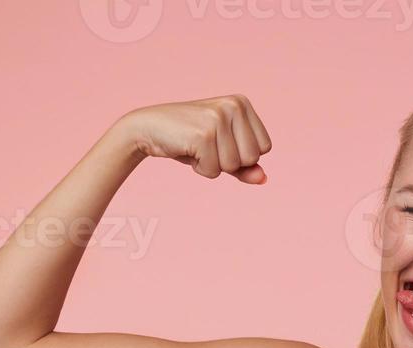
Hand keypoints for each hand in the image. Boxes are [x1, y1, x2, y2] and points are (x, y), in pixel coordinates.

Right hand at [117, 94, 271, 182]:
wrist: (148, 128)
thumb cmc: (188, 139)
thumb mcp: (221, 151)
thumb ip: (245, 165)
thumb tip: (263, 179)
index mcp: (242, 103)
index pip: (265, 148)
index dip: (242, 155)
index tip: (220, 142)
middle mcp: (233, 106)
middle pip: (252, 158)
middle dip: (229, 162)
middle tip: (206, 146)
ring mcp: (218, 118)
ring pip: (233, 166)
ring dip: (213, 166)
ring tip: (196, 147)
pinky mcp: (203, 134)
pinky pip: (214, 171)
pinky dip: (200, 169)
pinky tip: (188, 150)